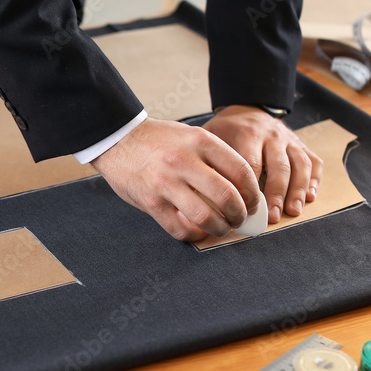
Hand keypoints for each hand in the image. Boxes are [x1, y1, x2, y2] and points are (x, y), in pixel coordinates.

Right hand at [91, 118, 260, 240]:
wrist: (118, 139)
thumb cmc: (158, 140)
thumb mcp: (190, 136)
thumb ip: (214, 158)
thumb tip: (243, 189)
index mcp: (199, 141)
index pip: (241, 171)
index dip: (253, 193)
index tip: (253, 202)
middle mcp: (183, 161)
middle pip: (228, 197)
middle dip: (240, 214)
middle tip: (239, 218)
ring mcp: (165, 183)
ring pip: (207, 218)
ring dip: (220, 228)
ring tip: (221, 227)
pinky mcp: (151, 203)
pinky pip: (181, 229)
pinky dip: (195, 235)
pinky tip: (198, 229)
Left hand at [201, 105, 322, 223]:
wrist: (246, 108)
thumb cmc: (227, 129)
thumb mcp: (212, 136)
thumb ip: (212, 159)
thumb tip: (208, 193)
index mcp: (249, 134)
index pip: (252, 165)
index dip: (251, 189)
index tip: (246, 209)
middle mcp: (272, 136)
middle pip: (279, 168)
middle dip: (276, 194)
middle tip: (272, 216)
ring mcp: (289, 140)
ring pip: (300, 166)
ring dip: (297, 190)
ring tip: (293, 211)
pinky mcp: (301, 144)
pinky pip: (313, 161)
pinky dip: (314, 180)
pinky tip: (311, 197)